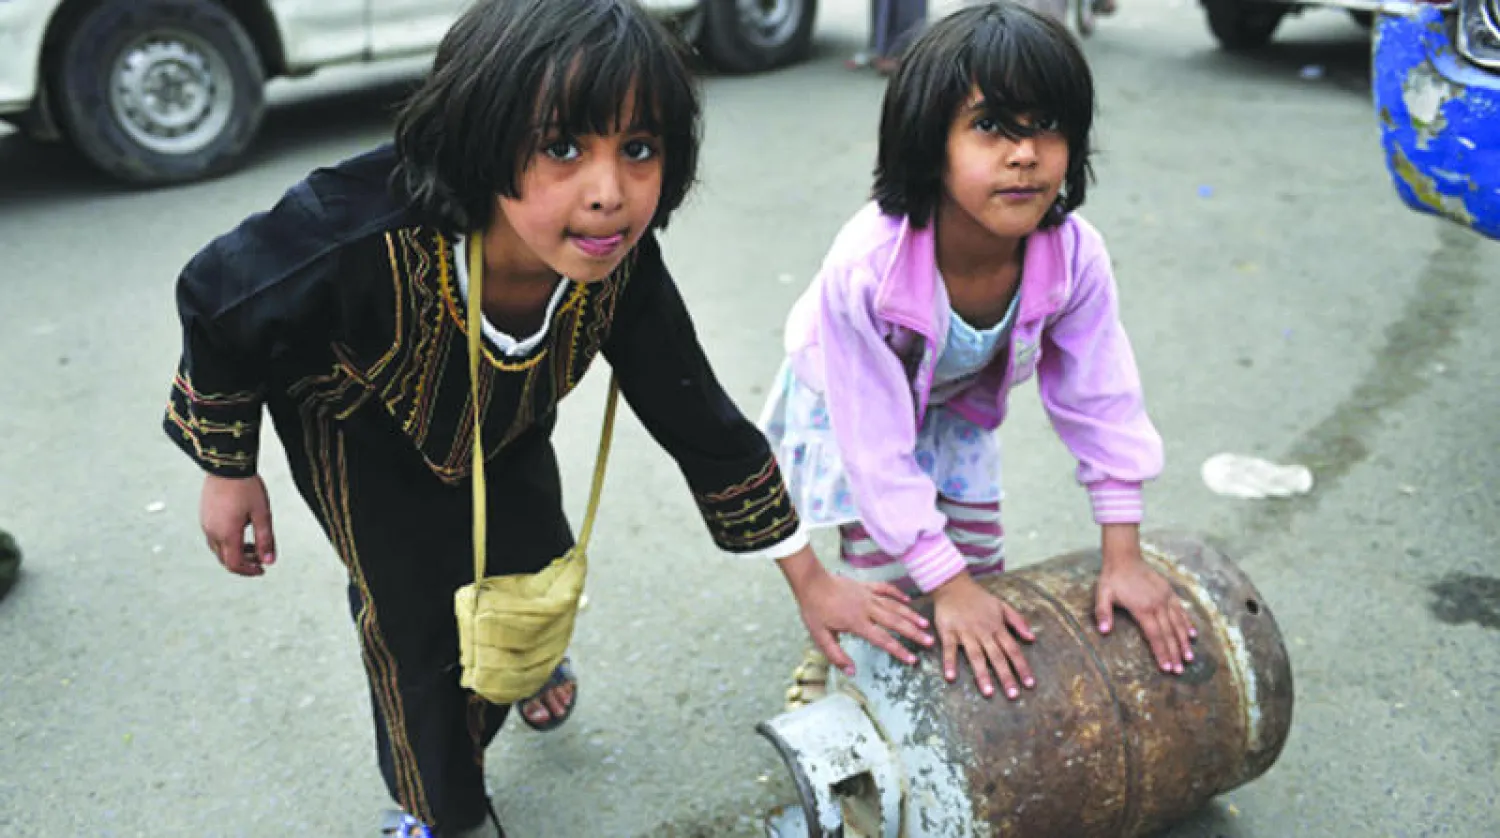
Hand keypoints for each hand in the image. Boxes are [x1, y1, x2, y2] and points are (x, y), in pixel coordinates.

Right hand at [200, 474, 275, 576]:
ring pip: (218, 549)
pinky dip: (227, 542)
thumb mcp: (262, 514)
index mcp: (227, 533)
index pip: (234, 564)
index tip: (262, 569)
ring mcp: (206, 523)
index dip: (249, 571)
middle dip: (243, 563)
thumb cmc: (246, 487)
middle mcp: (212, 531)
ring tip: (252, 545)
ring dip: (235, 552)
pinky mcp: (204, 515)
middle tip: (260, 559)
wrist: (227, 464)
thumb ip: (265, 539)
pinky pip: (214, 537)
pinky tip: (240, 531)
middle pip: (225, 559)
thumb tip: (269, 561)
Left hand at [778, 547, 933, 675]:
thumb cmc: (814, 610)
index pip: (883, 640)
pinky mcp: (865, 586)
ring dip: (910, 615)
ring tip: (925, 624)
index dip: (899, 651)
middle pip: (895, 622)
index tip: (912, 660)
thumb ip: (836, 656)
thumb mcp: (820, 637)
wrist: (811, 582)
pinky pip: (886, 589)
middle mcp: (867, 609)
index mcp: (857, 623)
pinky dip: (898, 594)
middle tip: (930, 641)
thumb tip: (851, 672)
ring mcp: (868, 596)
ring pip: (894, 606)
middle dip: (914, 633)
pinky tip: (908, 600)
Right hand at [930, 572, 1035, 698]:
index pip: (1013, 650)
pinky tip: (951, 677)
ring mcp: (965, 632)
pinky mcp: (948, 631)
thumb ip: (1018, 621)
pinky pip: (949, 649)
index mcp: (997, 627)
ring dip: (982, 674)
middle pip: (997, 657)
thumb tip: (1032, 638)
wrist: (953, 585)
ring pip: (976, 656)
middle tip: (1013, 695)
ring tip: (988, 693)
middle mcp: (983, 631)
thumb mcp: (1002, 605)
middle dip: (1006, 676)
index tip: (1029, 684)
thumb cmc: (978, 598)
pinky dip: (950, 662)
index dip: (1022, 667)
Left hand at [1096, 538, 1195, 673]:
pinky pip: (1181, 610)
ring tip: (1189, 658)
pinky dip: (1188, 623)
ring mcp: (1165, 598)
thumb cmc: (1112, 579)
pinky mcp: (1169, 592)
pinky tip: (1193, 634)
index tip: (1166, 668)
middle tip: (1179, 671)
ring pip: (1178, 624)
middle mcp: (1157, 604)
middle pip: (1169, 634)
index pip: (1155, 636)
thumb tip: (1104, 632)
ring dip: (1184, 642)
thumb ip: (1103, 613)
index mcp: (1142, 608)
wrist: (1124, 557)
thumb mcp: (1102, 595)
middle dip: (1174, 653)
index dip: (1161, 652)